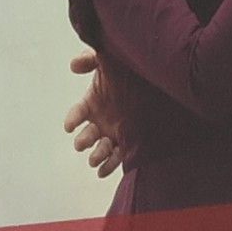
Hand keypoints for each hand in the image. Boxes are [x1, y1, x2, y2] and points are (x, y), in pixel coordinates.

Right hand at [65, 48, 123, 177]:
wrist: (161, 80)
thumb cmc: (133, 70)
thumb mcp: (110, 60)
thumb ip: (91, 59)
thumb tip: (72, 65)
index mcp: (94, 102)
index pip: (77, 114)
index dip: (72, 120)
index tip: (70, 126)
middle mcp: (102, 120)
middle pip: (86, 136)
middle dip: (83, 141)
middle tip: (85, 142)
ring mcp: (115, 133)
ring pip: (100, 150)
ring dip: (96, 155)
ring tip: (96, 158)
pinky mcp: (130, 143)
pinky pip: (117, 158)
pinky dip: (108, 166)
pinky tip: (103, 171)